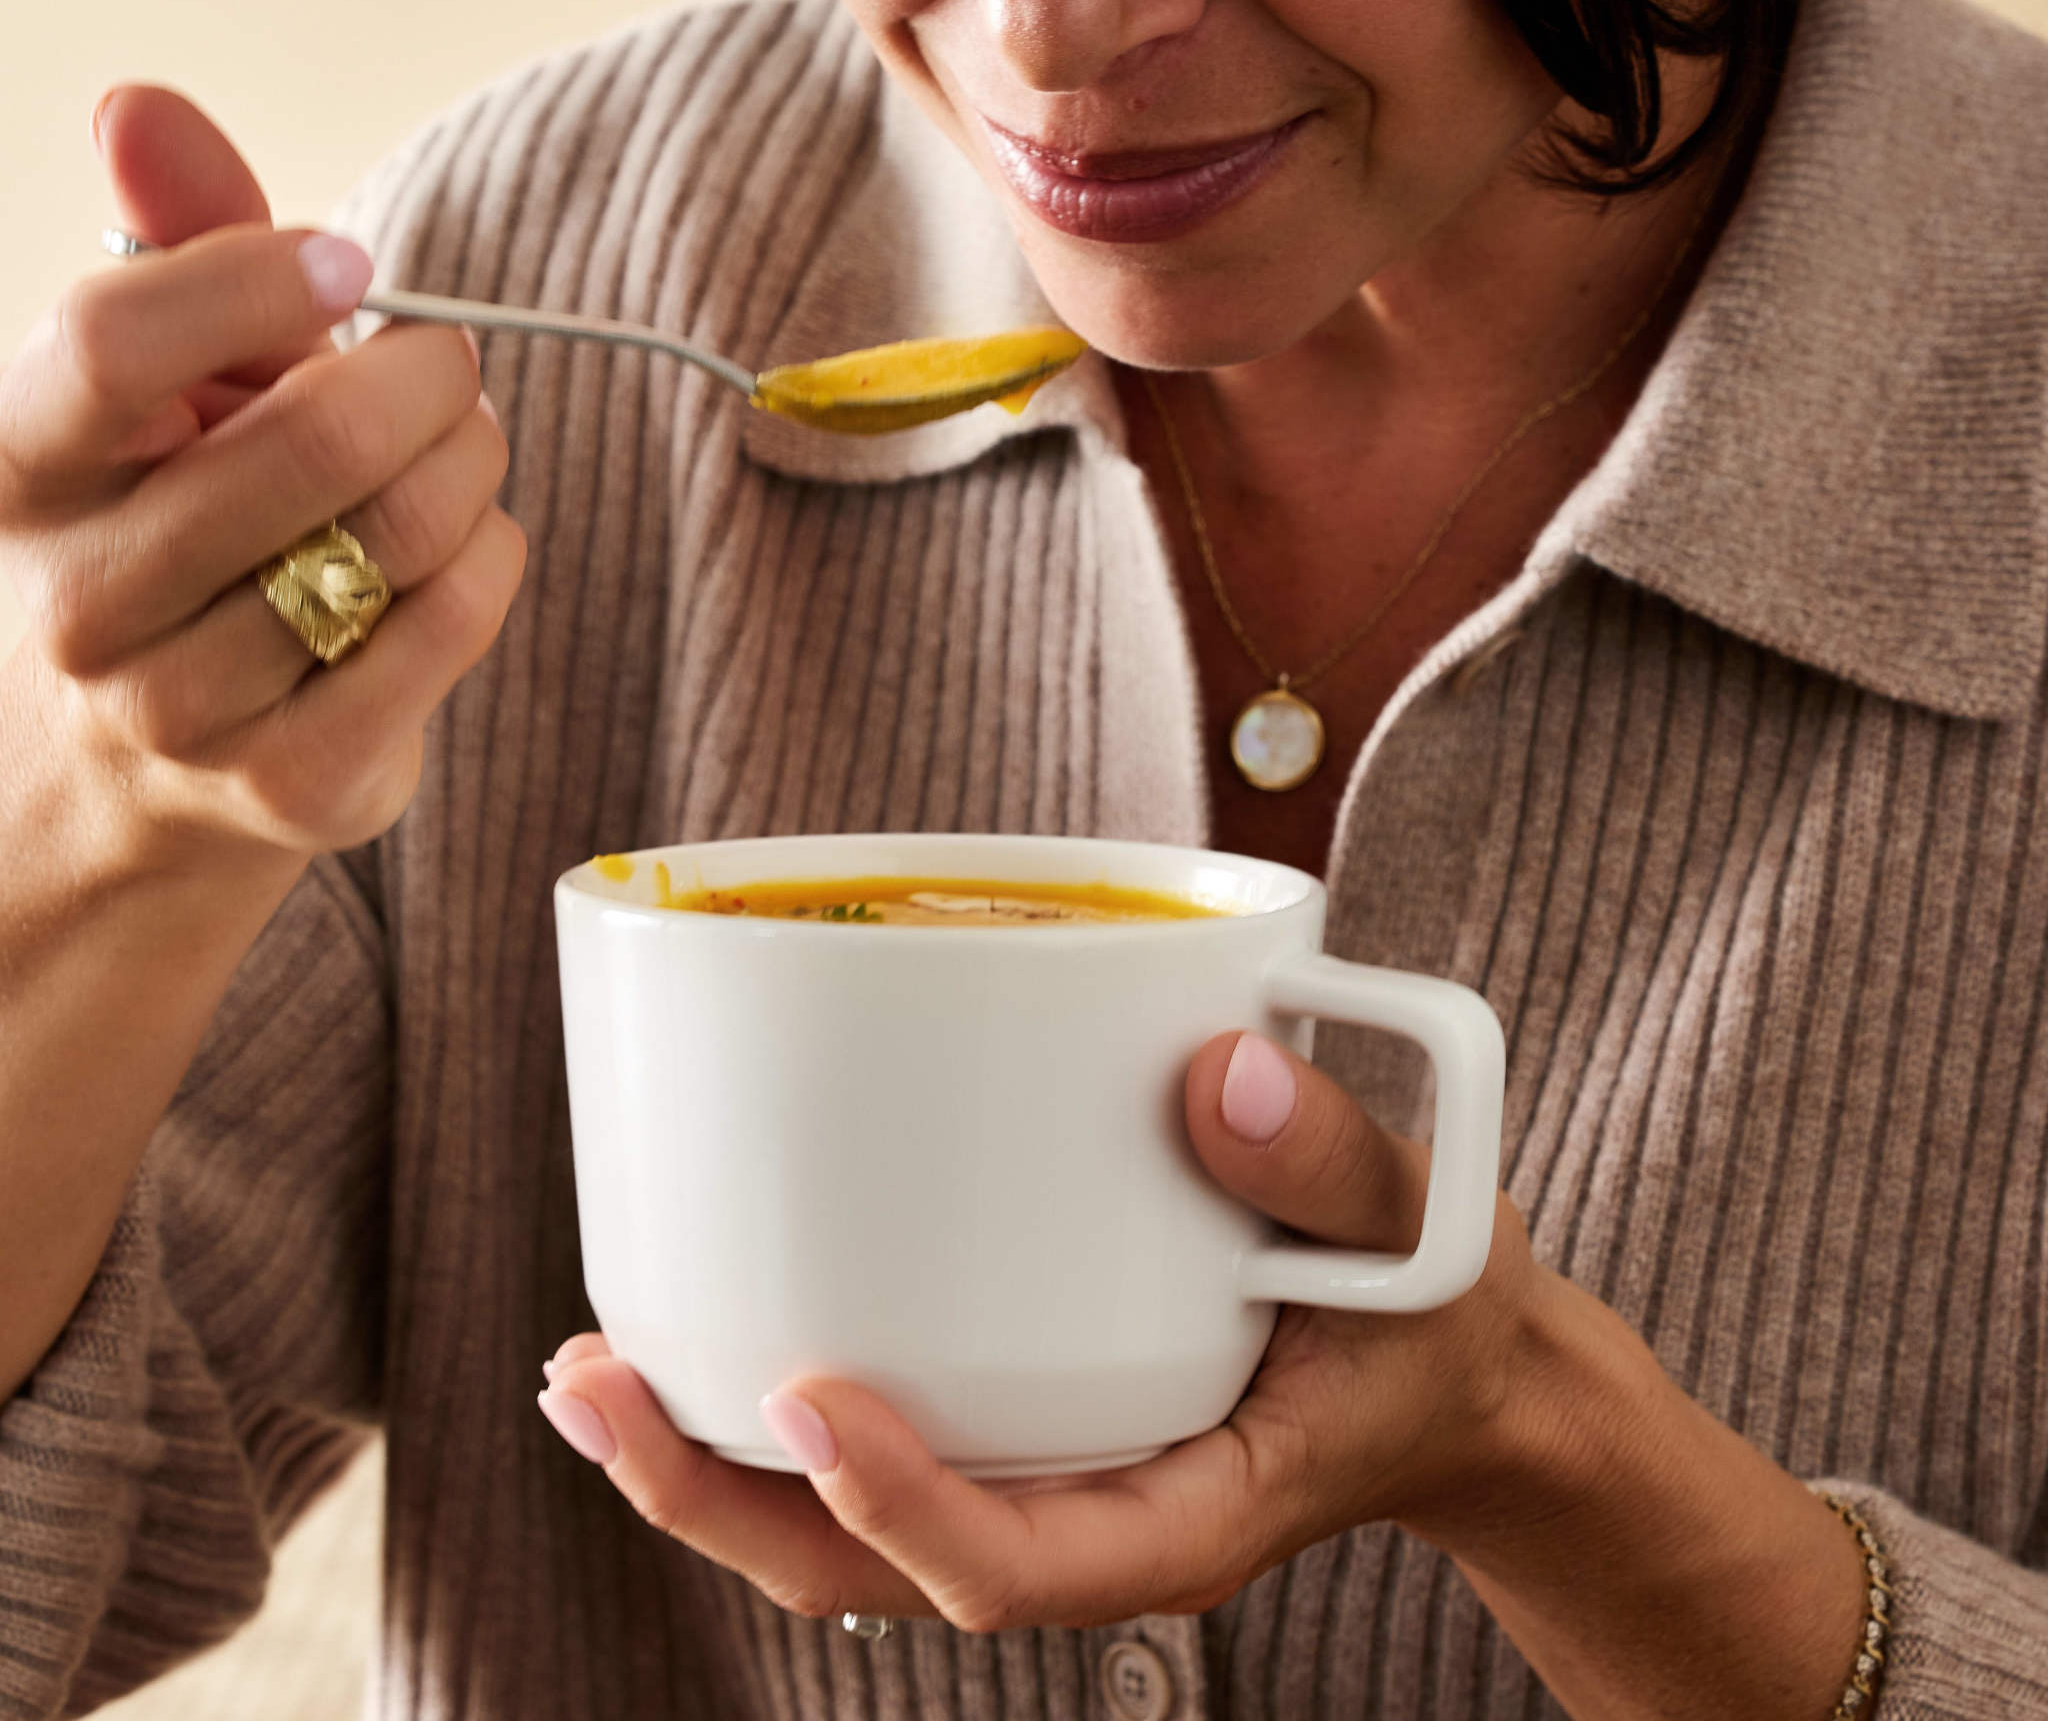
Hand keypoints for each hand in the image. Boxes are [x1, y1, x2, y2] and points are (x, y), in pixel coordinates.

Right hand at [0, 87, 526, 860]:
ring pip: (398, 538)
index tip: (347, 264)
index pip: (110, 342)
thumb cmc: (173, 528)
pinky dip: (491, 558)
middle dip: (423, 379)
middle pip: (309, 446)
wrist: (142, 768)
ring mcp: (180, 710)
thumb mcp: (158, 386)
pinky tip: (468, 540)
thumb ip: (172, 245)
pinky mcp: (294, 781)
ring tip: (462, 446)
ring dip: (469, 465)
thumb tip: (140, 105)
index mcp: (19, 469)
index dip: (251, 279)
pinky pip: (448, 626)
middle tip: (450, 364)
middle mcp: (80, 599)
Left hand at [539, 1025, 1544, 1630]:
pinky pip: (877, 1443)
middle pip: (878, 1575)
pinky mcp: (1024, 1415)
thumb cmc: (1434, 1316)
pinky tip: (694, 1321)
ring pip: (844, 1535)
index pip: (1023, 1568)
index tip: (811, 1400)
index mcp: (1192, 1512)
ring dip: (706, 1469)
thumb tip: (1215, 1078)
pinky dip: (764, 1404)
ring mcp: (1045, 1476)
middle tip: (596, 1388)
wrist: (1447, 1368)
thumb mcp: (1431, 1242)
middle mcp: (1091, 1517)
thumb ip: (1342, 1168)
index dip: (904, 1509)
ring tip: (585, 1374)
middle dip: (724, 1506)